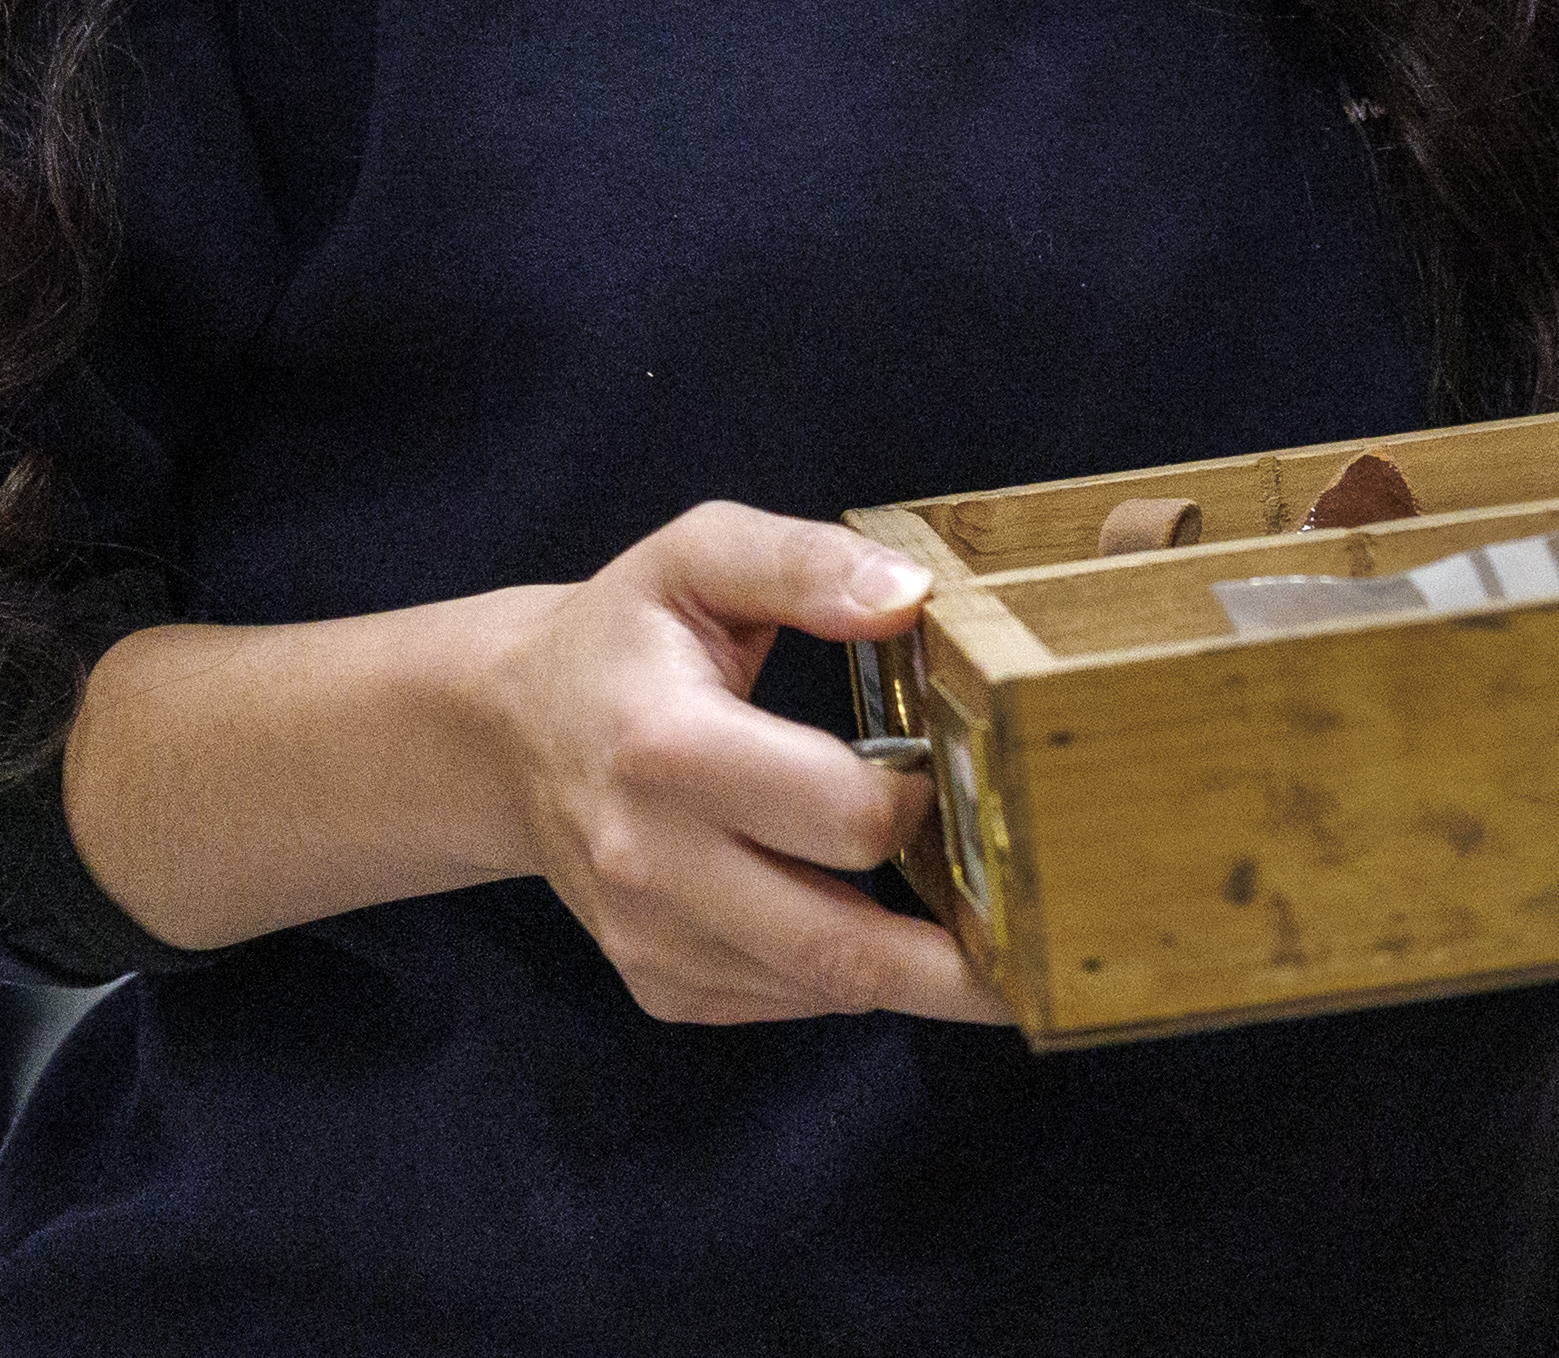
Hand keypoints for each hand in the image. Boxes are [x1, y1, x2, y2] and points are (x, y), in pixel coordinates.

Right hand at [478, 503, 1002, 1027]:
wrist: (510, 731)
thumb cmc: (626, 634)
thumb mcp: (702, 556)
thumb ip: (807, 563)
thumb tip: (913, 597)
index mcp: (668, 749)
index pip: (839, 817)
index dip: (917, 801)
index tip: (944, 770)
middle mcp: (649, 862)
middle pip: (844, 943)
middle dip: (960, 946)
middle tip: (1048, 920)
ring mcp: (648, 939)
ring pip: (824, 988)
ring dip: (920, 971)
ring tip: (998, 936)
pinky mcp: (658, 983)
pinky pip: (787, 1002)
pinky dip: (851, 976)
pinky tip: (886, 924)